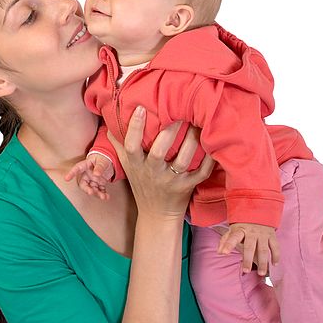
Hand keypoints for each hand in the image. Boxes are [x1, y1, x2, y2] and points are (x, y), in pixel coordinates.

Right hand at [64, 153, 114, 200]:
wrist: (109, 162)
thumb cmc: (103, 159)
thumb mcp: (102, 161)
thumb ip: (99, 167)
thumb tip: (96, 174)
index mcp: (86, 165)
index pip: (77, 169)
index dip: (71, 173)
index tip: (66, 179)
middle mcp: (88, 174)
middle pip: (84, 184)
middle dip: (87, 189)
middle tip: (91, 192)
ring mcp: (93, 180)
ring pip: (92, 189)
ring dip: (97, 194)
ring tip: (103, 196)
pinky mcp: (99, 184)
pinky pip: (100, 190)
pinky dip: (103, 194)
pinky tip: (107, 196)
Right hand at [107, 106, 214, 220]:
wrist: (157, 215)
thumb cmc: (142, 184)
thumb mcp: (127, 166)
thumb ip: (118, 144)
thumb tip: (110, 120)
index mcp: (136, 165)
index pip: (131, 146)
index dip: (134, 128)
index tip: (140, 108)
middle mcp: (152, 173)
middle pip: (159, 152)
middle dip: (168, 131)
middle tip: (178, 111)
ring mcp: (171, 181)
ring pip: (182, 161)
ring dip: (191, 142)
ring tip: (196, 123)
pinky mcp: (187, 187)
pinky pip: (200, 173)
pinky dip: (208, 160)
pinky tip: (212, 144)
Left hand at [217, 222, 279, 275]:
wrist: (259, 210)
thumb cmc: (243, 223)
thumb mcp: (233, 229)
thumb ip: (226, 240)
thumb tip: (219, 252)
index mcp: (240, 230)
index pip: (233, 237)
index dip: (228, 244)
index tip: (224, 253)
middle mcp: (252, 232)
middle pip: (250, 247)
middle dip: (248, 259)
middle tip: (246, 270)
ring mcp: (263, 234)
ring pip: (263, 249)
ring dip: (263, 262)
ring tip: (261, 273)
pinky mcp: (272, 235)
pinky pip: (275, 247)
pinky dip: (276, 256)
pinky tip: (274, 264)